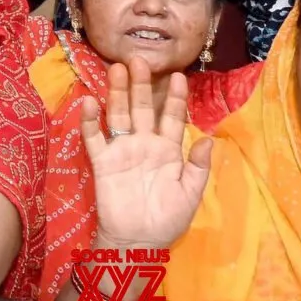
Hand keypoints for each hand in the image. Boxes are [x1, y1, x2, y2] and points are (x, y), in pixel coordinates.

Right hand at [81, 60, 214, 251]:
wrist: (140, 240)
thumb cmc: (168, 218)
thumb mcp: (191, 193)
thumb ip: (199, 166)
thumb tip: (211, 138)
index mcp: (168, 151)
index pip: (173, 118)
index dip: (176, 98)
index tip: (180, 76)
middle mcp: (145, 144)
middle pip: (142, 109)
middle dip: (142, 85)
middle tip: (140, 60)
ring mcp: (123, 151)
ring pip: (119, 115)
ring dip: (118, 94)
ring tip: (117, 70)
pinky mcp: (103, 161)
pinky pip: (95, 138)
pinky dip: (91, 121)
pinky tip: (90, 103)